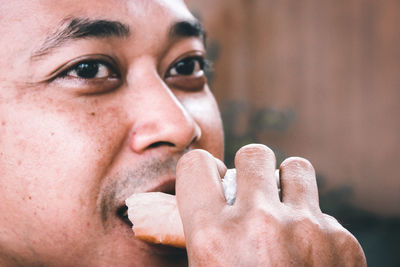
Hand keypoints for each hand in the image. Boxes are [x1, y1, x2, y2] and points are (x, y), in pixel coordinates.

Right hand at [176, 144, 365, 265]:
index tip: (213, 180)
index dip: (202, 170)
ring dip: (287, 183)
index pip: (196, 165)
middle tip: (253, 193)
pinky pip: (323, 211)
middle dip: (251, 170)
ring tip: (284, 207)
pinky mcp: (342, 240)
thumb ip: (201, 238)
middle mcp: (259, 225)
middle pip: (253, 154)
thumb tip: (192, 211)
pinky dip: (314, 224)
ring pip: (296, 167)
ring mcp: (306, 229)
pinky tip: (311, 253)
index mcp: (212, 238)